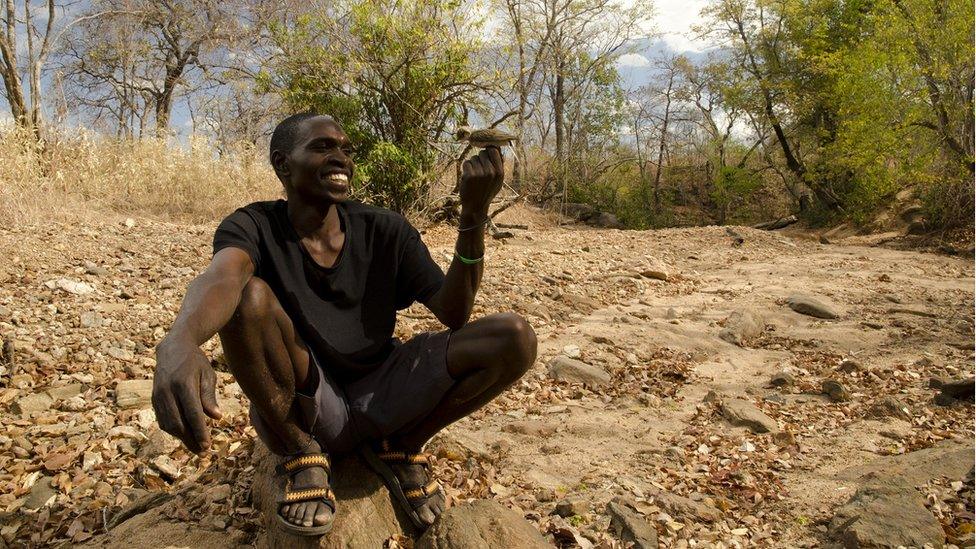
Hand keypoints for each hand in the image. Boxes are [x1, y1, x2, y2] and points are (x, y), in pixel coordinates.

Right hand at [152, 337, 221, 452]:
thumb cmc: (195, 362)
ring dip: (181, 438)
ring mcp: (158, 395)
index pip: (193, 414)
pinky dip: (173, 429)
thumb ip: (210, 396)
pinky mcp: (153, 398)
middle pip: (178, 423)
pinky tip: (184, 434)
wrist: (173, 348)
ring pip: (168, 424)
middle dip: (190, 440)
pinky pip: (162, 419)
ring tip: (195, 446)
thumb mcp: (208, 374)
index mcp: (184, 384)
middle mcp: (168, 390)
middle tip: (202, 452)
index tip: (207, 446)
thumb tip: (216, 417)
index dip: (200, 432)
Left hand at [458, 146, 503, 213]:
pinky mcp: (469, 176)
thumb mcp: (498, 181)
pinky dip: (465, 168)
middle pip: (482, 153)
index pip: (493, 150)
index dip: (488, 151)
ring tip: (474, 176)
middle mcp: (491, 172)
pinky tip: (468, 177)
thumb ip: (499, 165)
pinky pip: (466, 163)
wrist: (476, 207)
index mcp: (500, 172)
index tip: (485, 155)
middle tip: (479, 170)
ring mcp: (480, 174)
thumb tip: (497, 148)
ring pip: (473, 158)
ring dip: (472, 165)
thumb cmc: (487, 192)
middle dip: (479, 159)